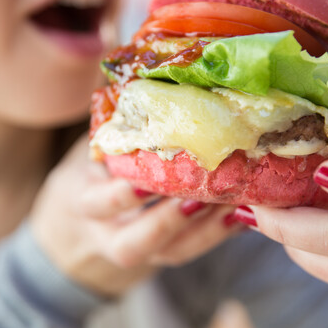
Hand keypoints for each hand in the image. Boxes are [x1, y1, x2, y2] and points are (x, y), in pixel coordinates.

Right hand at [29, 135, 241, 296]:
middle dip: (167, 222)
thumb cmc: (94, 173)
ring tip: (232, 204)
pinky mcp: (166, 253)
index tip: (144, 180)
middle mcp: (109, 233)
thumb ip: (114, 128)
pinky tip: (242, 214)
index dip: (120, 196)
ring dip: (204, 231)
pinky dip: (219, 233)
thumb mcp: (93, 150)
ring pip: (169, 253)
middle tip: (200, 196)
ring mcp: (141, 250)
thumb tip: (142, 73)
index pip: (97, 204)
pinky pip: (193, 250)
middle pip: (133, 245)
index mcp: (85, 202)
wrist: (85, 225)